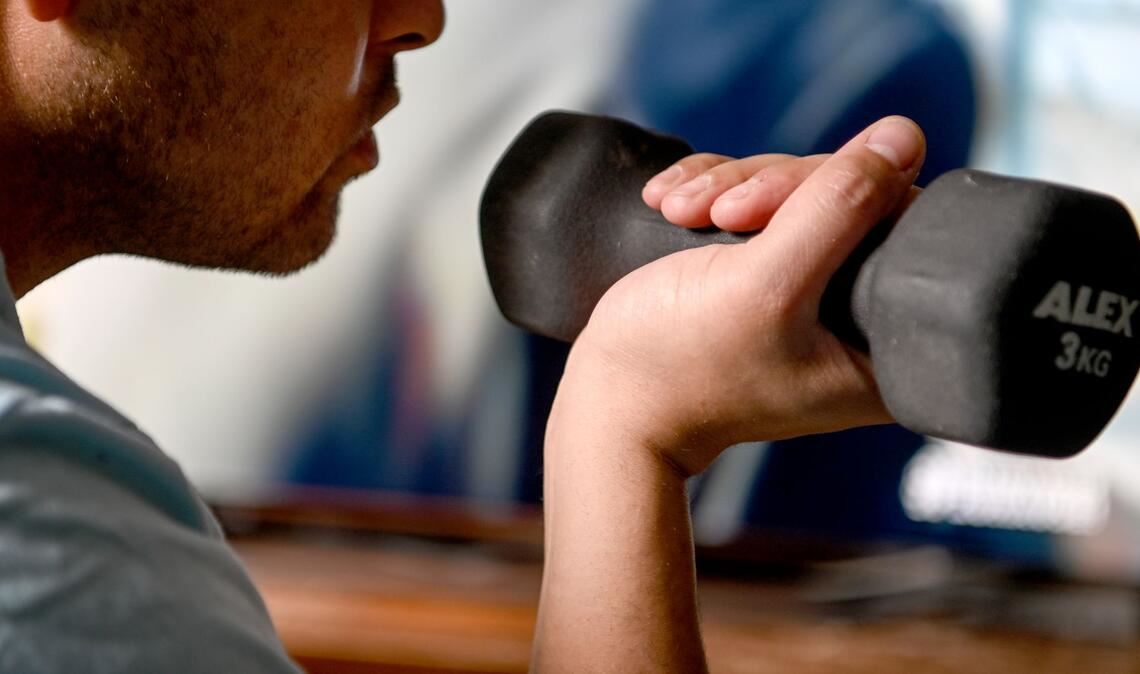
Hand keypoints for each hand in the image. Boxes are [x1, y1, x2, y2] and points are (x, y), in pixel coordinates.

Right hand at [566, 117, 926, 477]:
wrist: (610, 400)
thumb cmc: (683, 365)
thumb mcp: (766, 284)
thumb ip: (839, 208)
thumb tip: (903, 137)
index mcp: (883, 347)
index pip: (907, 223)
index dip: (844, 190)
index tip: (766, 212)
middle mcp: (854, 321)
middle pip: (848, 198)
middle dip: (771, 190)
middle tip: (716, 216)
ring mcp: (804, 298)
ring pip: (796, 192)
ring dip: (730, 186)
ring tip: (681, 212)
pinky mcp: (760, 278)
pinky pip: (755, 203)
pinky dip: (712, 191)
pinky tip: (672, 206)